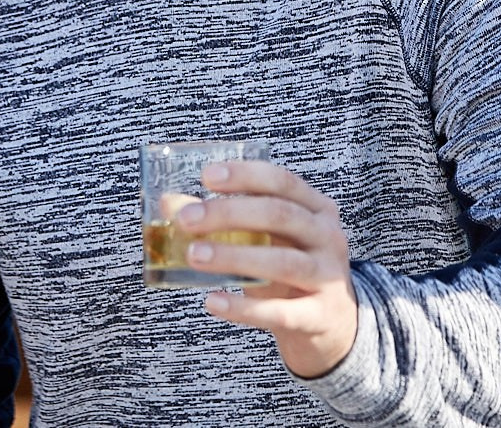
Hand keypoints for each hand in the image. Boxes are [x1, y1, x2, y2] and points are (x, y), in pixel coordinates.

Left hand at [177, 159, 357, 379]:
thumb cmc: (290, 269)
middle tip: (187, 220)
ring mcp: (328, 278)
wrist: (330, 324)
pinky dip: (244, 308)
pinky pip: (279, 312)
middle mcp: (328, 237)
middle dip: (229, 213)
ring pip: (282, 262)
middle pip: (280, 215)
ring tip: (194, 255)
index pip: (282, 181)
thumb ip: (224, 221)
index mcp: (317, 209)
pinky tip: (212, 301)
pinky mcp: (318, 316)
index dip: (245, 176)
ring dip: (234, 256)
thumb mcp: (267, 239)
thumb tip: (170, 205)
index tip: (206, 176)